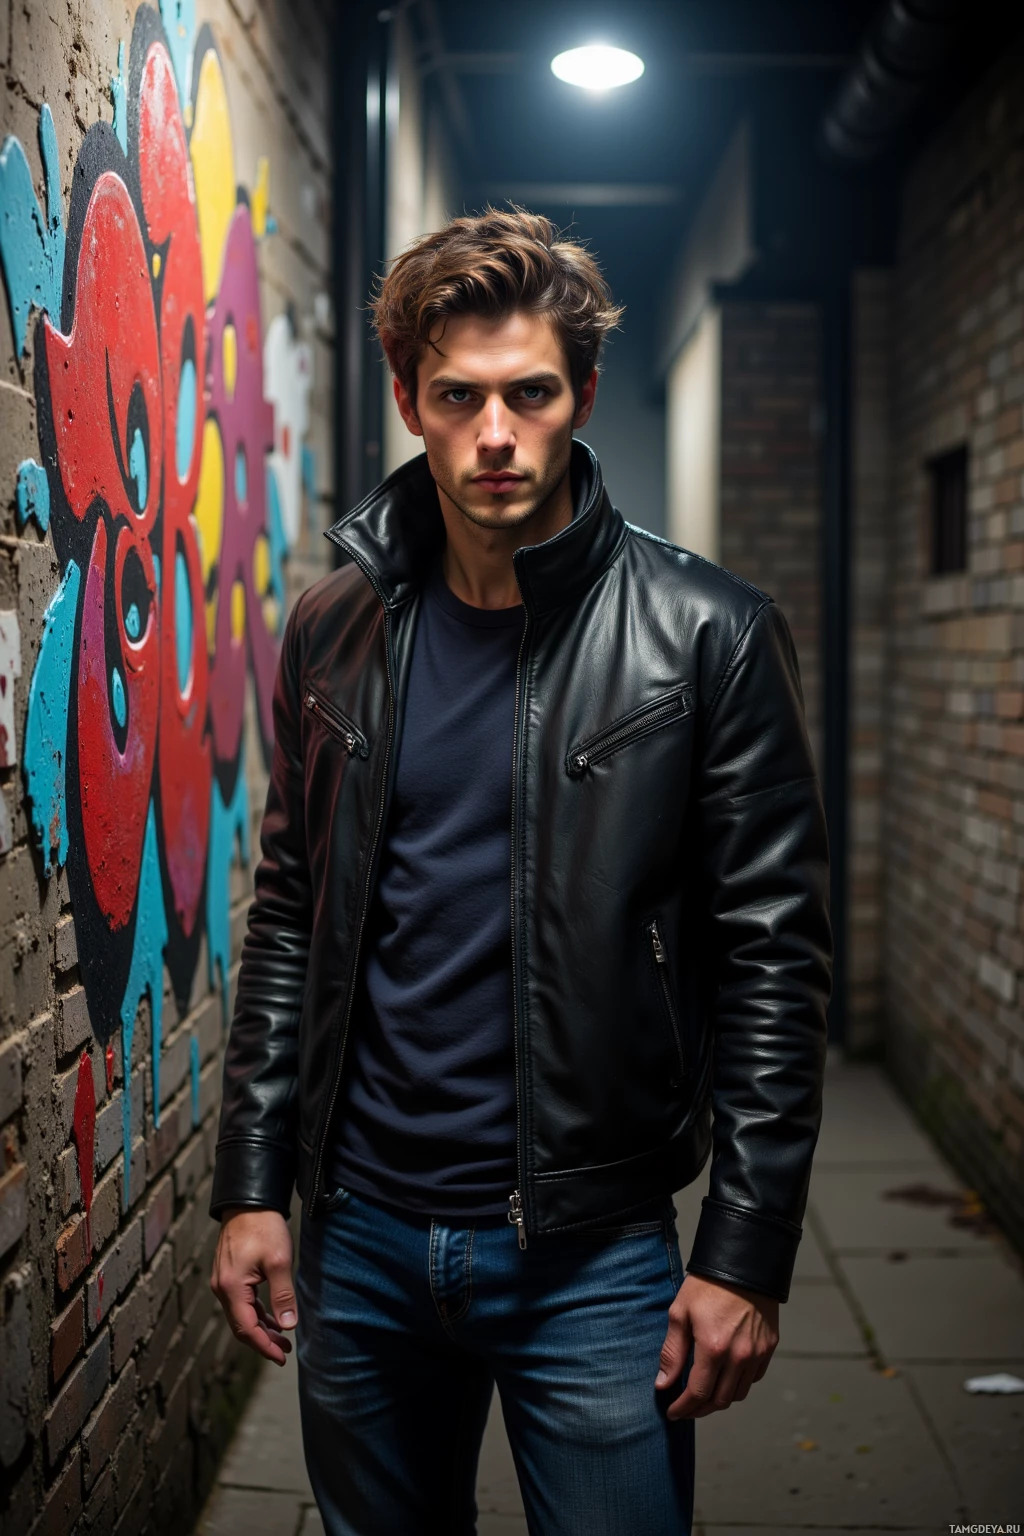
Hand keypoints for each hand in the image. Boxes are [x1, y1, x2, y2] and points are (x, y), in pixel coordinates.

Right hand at [211, 1207, 296, 1366]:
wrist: (248, 1201)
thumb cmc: (264, 1226)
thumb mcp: (279, 1261)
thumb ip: (283, 1295)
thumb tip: (288, 1326)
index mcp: (231, 1288)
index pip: (246, 1329)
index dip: (264, 1346)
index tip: (281, 1357)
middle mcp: (222, 1287)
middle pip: (241, 1325)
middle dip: (263, 1340)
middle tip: (285, 1351)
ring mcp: (223, 1281)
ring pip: (241, 1314)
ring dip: (260, 1327)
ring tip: (282, 1337)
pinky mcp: (228, 1274)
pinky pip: (240, 1302)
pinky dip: (256, 1312)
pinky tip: (271, 1316)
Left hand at [656, 1273, 777, 1418]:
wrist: (744, 1262)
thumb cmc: (707, 1285)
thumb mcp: (680, 1313)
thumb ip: (672, 1352)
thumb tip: (663, 1384)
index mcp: (714, 1348)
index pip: (698, 1393)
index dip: (683, 1408)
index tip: (672, 1413)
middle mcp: (739, 1356)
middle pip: (719, 1400)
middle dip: (699, 1410)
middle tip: (685, 1408)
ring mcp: (757, 1353)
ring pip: (738, 1394)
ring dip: (719, 1400)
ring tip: (703, 1395)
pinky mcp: (769, 1347)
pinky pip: (754, 1378)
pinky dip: (738, 1384)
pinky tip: (725, 1378)